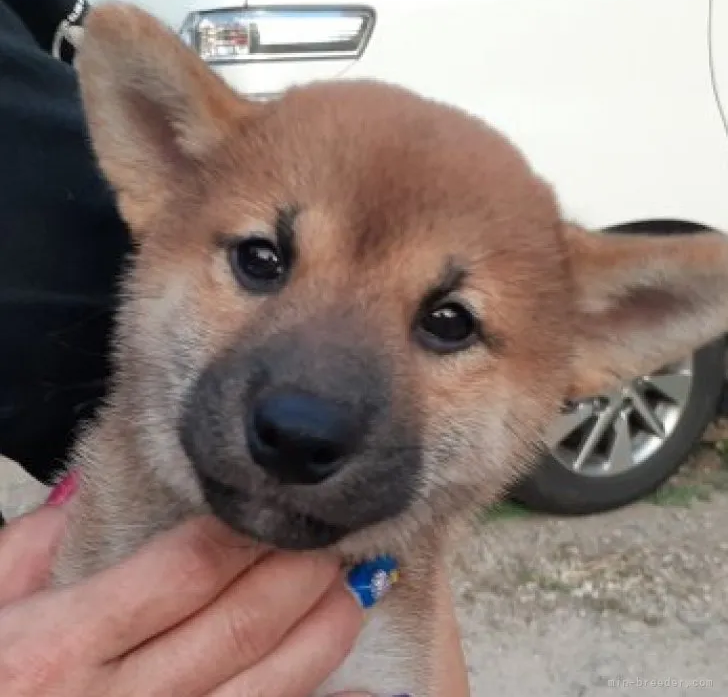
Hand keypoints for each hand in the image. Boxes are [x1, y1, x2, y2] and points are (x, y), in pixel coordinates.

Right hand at [0, 500, 363, 695]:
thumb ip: (22, 555)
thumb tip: (84, 491)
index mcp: (55, 652)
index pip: (186, 569)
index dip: (247, 532)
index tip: (284, 502)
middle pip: (240, 624)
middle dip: (302, 573)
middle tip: (345, 533)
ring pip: (264, 690)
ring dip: (324, 635)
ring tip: (362, 587)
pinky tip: (365, 694)